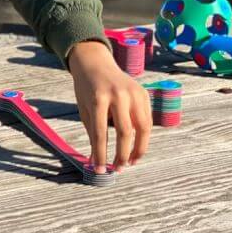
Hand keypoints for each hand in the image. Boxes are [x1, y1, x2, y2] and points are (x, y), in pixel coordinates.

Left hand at [68, 40, 151, 172]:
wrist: (95, 63)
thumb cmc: (86, 89)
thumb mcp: (84, 109)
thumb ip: (92, 133)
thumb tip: (96, 161)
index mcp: (98, 99)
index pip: (101, 133)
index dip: (101, 154)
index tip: (100, 169)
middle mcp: (118, 95)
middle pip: (125, 132)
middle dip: (122, 155)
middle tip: (118, 169)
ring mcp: (134, 93)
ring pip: (143, 128)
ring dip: (138, 149)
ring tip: (130, 162)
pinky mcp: (144, 93)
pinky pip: (147, 119)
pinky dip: (143, 136)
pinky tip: (136, 146)